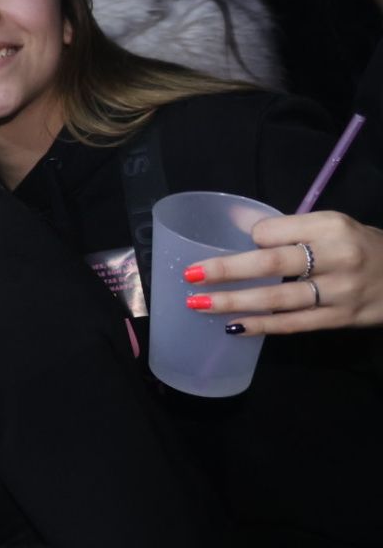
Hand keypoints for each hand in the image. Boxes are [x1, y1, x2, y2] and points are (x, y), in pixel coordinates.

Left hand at [185, 211, 382, 333]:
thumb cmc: (359, 246)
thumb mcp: (330, 224)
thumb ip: (285, 226)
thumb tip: (233, 220)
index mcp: (330, 227)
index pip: (273, 232)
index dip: (247, 240)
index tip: (225, 245)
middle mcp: (337, 257)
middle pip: (272, 264)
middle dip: (226, 271)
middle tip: (190, 276)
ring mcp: (341, 292)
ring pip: (280, 300)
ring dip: (235, 303)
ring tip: (199, 304)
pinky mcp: (343, 319)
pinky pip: (295, 325)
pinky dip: (262, 326)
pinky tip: (234, 327)